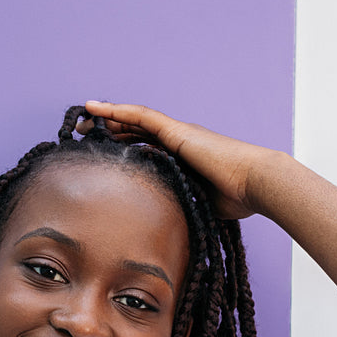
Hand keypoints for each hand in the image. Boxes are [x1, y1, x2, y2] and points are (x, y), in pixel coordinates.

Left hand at [76, 101, 281, 220]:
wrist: (254, 183)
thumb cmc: (235, 199)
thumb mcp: (196, 205)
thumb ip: (179, 207)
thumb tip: (163, 228)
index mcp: (181, 157)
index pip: (146, 148)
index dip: (123, 146)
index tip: (102, 151)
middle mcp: (177, 141)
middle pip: (136, 132)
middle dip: (110, 131)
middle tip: (84, 134)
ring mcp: (177, 133)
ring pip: (134, 121)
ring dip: (107, 119)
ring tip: (83, 117)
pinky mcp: (177, 131)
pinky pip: (141, 117)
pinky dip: (118, 111)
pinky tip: (97, 108)